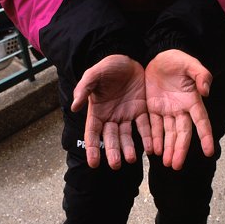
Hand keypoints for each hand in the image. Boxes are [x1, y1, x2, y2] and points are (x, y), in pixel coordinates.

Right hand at [71, 55, 152, 169]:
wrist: (127, 57)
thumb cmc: (107, 66)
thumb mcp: (93, 75)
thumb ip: (84, 89)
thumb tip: (74, 107)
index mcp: (97, 112)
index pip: (93, 133)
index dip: (93, 148)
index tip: (93, 163)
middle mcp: (111, 117)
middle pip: (111, 138)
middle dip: (113, 152)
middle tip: (116, 165)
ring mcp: (127, 115)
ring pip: (128, 136)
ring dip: (129, 148)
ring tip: (131, 159)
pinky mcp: (141, 110)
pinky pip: (144, 126)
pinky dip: (147, 137)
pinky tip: (150, 148)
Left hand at [145, 49, 213, 169]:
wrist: (159, 56)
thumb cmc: (178, 60)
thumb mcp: (190, 64)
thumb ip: (201, 75)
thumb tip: (206, 92)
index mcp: (193, 100)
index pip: (201, 121)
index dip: (205, 137)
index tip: (209, 152)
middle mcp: (181, 110)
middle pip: (182, 133)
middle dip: (180, 149)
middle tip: (176, 165)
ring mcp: (167, 111)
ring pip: (169, 134)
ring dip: (169, 149)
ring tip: (168, 163)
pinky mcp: (153, 109)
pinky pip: (154, 127)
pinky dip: (155, 139)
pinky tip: (155, 151)